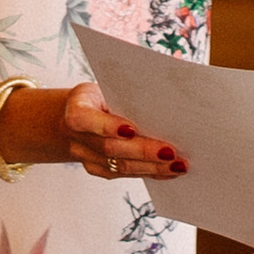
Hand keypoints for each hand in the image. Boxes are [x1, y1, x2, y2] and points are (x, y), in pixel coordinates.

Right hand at [57, 80, 184, 184]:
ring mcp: (87, 158)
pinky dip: (150, 173)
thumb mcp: (108, 84)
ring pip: (119, 167)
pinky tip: (170, 170)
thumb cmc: (102, 94)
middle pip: (109, 148)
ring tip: (178, 164)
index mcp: (75, 110)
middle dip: (142, 151)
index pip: (86, 120)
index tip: (132, 129)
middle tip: (170, 152)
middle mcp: (77, 138)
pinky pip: (125, 175)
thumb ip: (129, 89)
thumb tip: (173, 78)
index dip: (107, 126)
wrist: (79, 114)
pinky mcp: (99, 170)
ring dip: (151, 167)